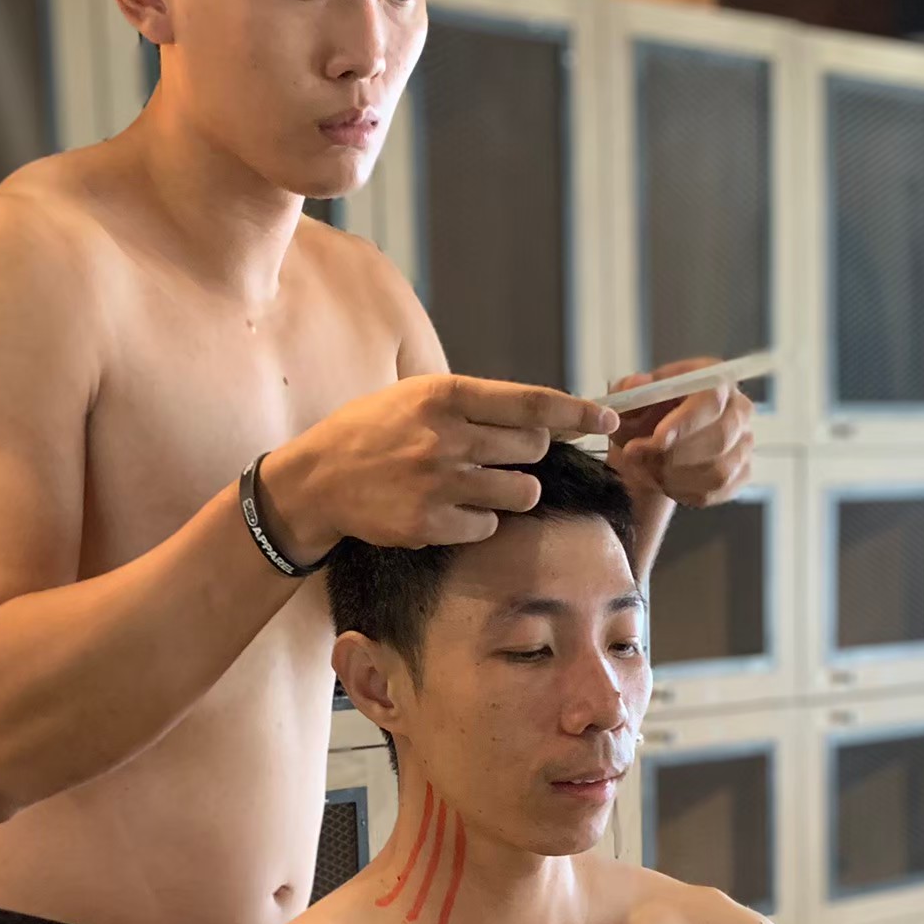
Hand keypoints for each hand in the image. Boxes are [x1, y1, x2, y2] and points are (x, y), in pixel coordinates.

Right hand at [256, 375, 616, 564]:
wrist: (318, 479)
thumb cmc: (375, 431)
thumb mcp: (417, 396)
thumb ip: (474, 404)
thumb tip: (540, 415)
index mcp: (446, 396)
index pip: (530, 403)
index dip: (576, 413)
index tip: (606, 421)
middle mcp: (445, 437)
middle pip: (532, 450)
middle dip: (528, 455)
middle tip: (500, 457)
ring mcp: (438, 484)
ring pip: (520, 493)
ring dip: (511, 492)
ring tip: (476, 486)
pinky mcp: (429, 525)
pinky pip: (487, 527)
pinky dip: (477, 522)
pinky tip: (447, 509)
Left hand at [605, 356, 754, 510]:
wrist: (650, 446)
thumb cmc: (642, 416)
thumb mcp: (627, 397)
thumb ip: (628, 389)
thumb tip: (638, 383)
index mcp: (713, 378)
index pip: (713, 398)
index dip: (686, 422)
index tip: (656, 441)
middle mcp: (737, 408)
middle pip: (720, 437)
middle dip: (674, 455)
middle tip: (638, 458)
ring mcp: (744, 442)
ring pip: (718, 470)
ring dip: (674, 476)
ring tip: (645, 469)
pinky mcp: (742, 472)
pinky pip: (717, 490)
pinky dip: (684, 492)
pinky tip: (664, 482)